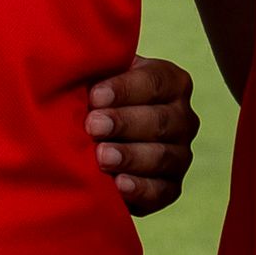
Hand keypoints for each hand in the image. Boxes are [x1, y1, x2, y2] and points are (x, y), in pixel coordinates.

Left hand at [85, 54, 199, 213]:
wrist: (94, 138)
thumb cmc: (94, 99)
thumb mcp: (96, 77)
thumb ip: (94, 70)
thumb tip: (73, 63)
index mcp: (170, 82)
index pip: (155, 81)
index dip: (125, 89)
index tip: (94, 96)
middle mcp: (183, 117)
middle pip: (161, 120)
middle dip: (124, 123)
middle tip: (92, 126)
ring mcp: (181, 154)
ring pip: (164, 156)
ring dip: (131, 156)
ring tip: (101, 156)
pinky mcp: (171, 187)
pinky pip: (163, 190)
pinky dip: (141, 188)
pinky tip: (119, 184)